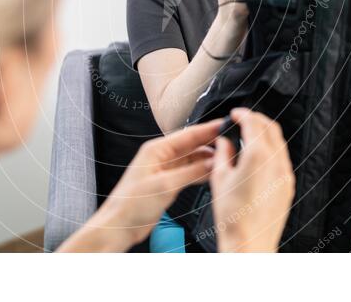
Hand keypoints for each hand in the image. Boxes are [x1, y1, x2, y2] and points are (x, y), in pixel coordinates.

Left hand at [59, 120, 220, 251]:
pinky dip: (201, 173)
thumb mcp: (166, 186)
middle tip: (231, 143)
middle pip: (191, 145)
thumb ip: (192, 172)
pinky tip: (212, 174)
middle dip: (211, 143)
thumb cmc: (131, 205)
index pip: (188, 134)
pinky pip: (188, 172)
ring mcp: (164, 170)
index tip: (225, 124)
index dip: (208, 129)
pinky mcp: (166, 183)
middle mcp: (160, 156)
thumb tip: (213, 163)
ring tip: (226, 160)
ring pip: (191, 159)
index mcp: (156, 149)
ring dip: (207, 160)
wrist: (119, 226)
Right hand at [210, 108, 294, 251]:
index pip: (254, 122)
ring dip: (265, 134)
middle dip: (256, 119)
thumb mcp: (219, 179)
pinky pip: (282, 159)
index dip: (243, 113)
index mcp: (259, 156)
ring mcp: (285, 175)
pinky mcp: (288, 186)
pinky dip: (271, 150)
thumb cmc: (233, 217)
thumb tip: (224, 142)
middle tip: (242, 120)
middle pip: (271, 128)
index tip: (235, 113)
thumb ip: (222, 153)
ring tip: (248, 137)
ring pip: (279, 143)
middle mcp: (276, 163)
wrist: (249, 242)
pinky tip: (258, 157)